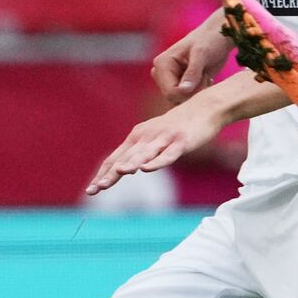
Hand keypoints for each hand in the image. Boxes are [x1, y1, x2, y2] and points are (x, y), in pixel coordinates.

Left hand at [85, 97, 225, 194]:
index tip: (91, 190)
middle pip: (125, 158)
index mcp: (138, 136)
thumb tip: (122, 170)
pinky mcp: (181, 141)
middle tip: (94, 190)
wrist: (206, 107)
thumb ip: (139, 152)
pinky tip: (146, 169)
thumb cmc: (179, 125)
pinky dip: (156, 162)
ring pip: (143, 155)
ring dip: (128, 166)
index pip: (116, 157)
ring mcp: (164, 138)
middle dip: (109, 175)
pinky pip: (167, 154)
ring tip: (114, 177)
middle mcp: (147, 136)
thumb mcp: (154, 136)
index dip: (103, 173)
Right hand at [151, 9, 234, 104]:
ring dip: (197, 92)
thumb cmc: (210, 40)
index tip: (205, 80)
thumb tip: (183, 90)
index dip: (189, 93)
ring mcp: (170, 80)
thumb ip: (193, 72)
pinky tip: (205, 80)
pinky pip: (185, 98)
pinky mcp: (179, 84)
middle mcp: (162, 74)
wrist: (219, 37)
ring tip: (205, 76)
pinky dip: (198, 93)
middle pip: (175, 98)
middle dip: (194, 92)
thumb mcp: (202, 54)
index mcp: (162, 64)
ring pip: (181, 100)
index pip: (170, 92)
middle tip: (206, 76)